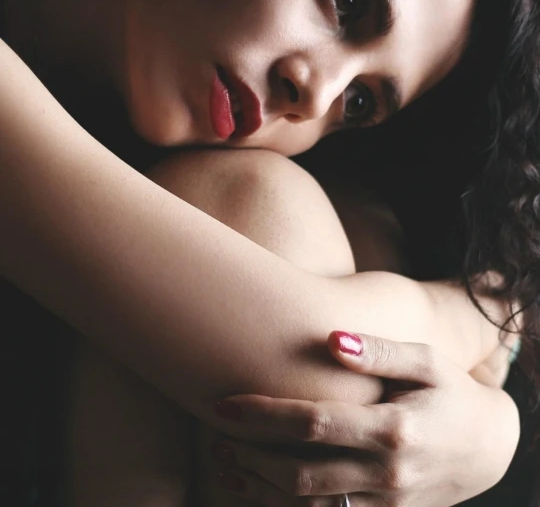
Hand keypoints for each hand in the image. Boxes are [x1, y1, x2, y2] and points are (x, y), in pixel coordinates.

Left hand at [213, 332, 519, 505]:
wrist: (489, 448)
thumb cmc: (452, 393)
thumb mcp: (427, 362)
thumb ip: (380, 352)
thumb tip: (331, 340)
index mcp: (394, 429)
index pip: (315, 423)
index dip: (265, 415)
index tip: (225, 404)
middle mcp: (387, 474)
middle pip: (302, 472)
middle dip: (251, 455)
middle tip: (216, 433)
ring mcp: (386, 504)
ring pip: (309, 506)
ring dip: (260, 487)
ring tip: (224, 461)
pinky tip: (258, 489)